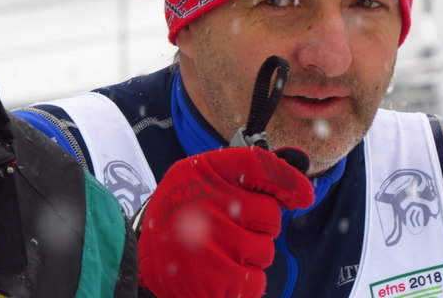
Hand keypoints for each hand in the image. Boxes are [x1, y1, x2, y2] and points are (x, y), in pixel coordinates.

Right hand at [137, 146, 314, 297]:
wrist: (138, 255)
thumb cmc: (184, 212)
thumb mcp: (205, 178)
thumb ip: (249, 171)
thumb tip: (301, 160)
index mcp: (204, 169)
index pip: (258, 164)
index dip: (287, 178)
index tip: (304, 195)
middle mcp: (207, 200)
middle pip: (269, 214)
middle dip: (261, 226)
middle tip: (233, 228)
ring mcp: (209, 240)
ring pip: (264, 250)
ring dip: (251, 256)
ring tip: (220, 252)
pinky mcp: (213, 277)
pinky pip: (256, 281)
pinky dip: (245, 282)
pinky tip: (221, 274)